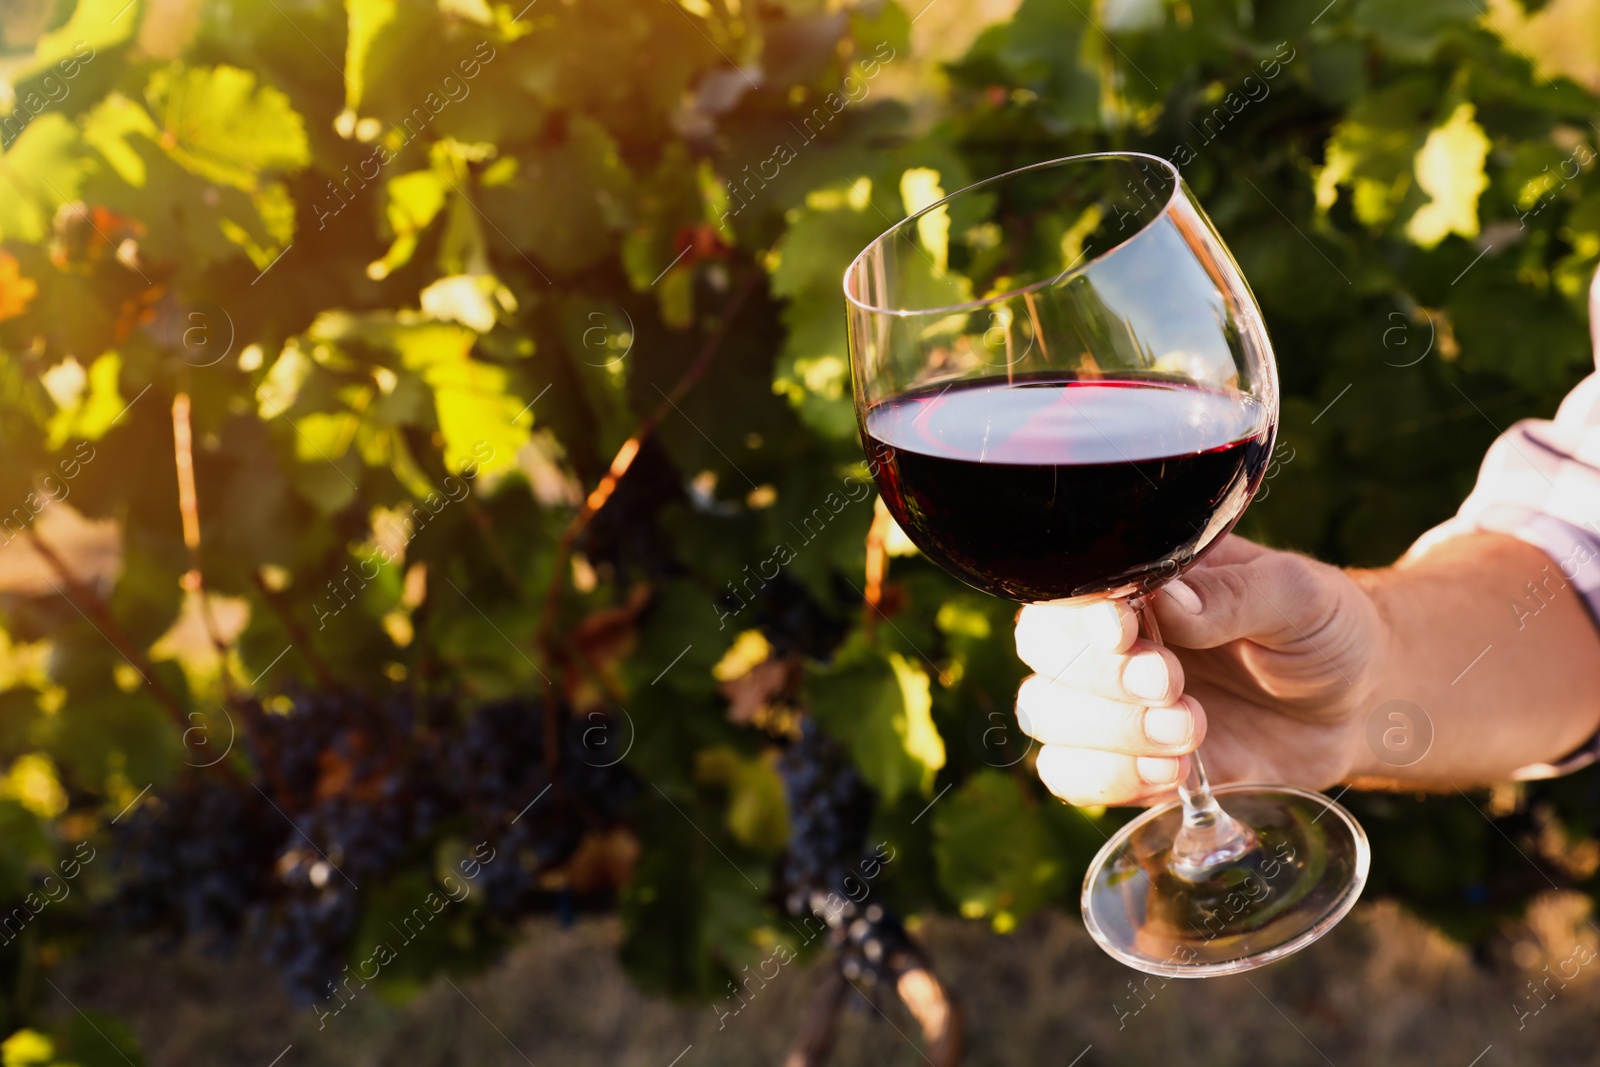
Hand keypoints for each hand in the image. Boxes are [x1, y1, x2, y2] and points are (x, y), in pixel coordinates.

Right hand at [1012, 535, 1383, 806]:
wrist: (1357, 706)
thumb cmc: (1324, 630)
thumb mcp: (1299, 597)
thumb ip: (1235, 596)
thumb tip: (1168, 600)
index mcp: (1138, 580)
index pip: (1068, 588)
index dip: (1081, 615)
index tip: (1126, 633)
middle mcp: (1108, 638)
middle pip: (1041, 650)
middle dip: (1101, 677)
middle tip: (1175, 688)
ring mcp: (1109, 702)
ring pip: (1043, 712)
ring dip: (1106, 731)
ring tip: (1190, 734)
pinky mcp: (1124, 762)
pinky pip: (1068, 775)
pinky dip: (1107, 778)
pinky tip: (1172, 774)